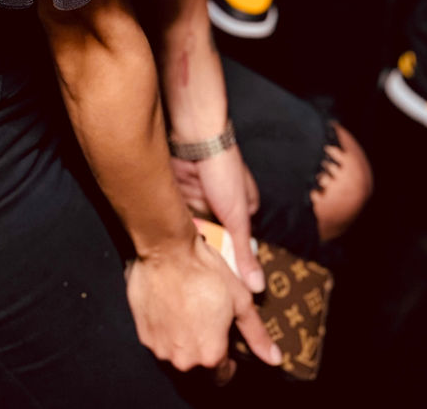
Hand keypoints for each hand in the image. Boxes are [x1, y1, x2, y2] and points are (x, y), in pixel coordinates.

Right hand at [126, 233, 280, 381]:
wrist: (166, 250)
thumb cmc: (205, 272)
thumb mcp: (240, 300)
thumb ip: (256, 333)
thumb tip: (274, 358)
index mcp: (210, 354)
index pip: (221, 376)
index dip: (228, 361)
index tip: (227, 343)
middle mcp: (184, 359)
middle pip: (198, 364)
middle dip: (205, 346)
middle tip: (208, 318)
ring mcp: (161, 348)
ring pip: (177, 353)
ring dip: (184, 339)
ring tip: (190, 309)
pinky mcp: (143, 334)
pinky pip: (158, 340)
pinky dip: (166, 329)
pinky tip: (172, 306)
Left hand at [171, 146, 263, 292]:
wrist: (194, 138)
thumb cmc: (224, 170)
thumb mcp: (237, 217)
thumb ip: (242, 253)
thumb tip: (257, 288)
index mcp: (243, 211)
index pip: (236, 247)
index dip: (228, 265)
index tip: (220, 289)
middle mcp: (221, 209)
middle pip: (214, 243)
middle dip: (206, 256)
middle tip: (197, 280)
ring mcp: (200, 204)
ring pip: (194, 235)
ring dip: (189, 246)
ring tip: (181, 269)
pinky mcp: (180, 199)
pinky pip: (178, 223)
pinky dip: (175, 233)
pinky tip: (168, 249)